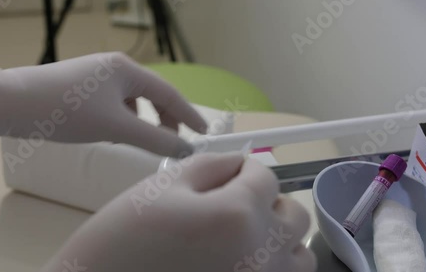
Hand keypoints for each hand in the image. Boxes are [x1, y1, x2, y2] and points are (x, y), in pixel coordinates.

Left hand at [0, 53, 206, 156]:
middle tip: (174, 142)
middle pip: (152, 94)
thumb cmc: (67, 111)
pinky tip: (114, 133)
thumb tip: (184, 148)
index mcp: (127, 69)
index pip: (169, 93)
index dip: (189, 114)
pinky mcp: (82, 86)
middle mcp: (114, 67)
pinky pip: (114, 103)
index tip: (203, 131)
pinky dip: (122, 119)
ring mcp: (96, 75)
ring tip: (143, 141)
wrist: (12, 104)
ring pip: (132, 100)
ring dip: (143, 121)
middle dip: (165, 119)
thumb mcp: (117, 128)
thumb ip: (155, 139)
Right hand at [41, 153, 315, 271]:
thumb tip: (241, 164)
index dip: (246, 169)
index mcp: (239, 215)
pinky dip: (274, 267)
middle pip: (293, 215)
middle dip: (268, 201)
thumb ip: (215, 164)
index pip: (266, 177)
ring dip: (281, 238)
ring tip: (248, 237)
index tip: (229, 173)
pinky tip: (244, 261)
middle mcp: (262, 255)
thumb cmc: (125, 232)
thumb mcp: (167, 183)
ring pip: (300, 256)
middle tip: (235, 203)